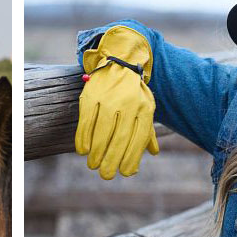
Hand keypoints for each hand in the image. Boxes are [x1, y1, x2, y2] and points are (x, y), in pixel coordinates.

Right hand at [75, 25, 157, 178]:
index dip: (132, 157)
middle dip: (113, 159)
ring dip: (97, 151)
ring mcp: (109, 98)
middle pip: (120, 137)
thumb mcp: (146, 107)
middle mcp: (128, 103)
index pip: (139, 137)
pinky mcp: (91, 94)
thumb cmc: (134, 91)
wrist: (119, 61)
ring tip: (93, 165)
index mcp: (144, 108)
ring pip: (102, 130)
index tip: (125, 172)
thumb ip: (148, 130)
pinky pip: (86, 119)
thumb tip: (153, 153)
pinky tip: (83, 150)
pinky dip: (84, 136)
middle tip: (106, 175)